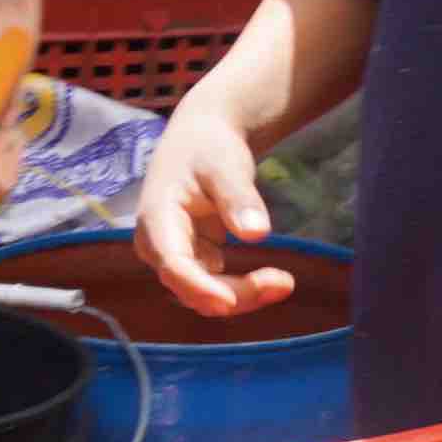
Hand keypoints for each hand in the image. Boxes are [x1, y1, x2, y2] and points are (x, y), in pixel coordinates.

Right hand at [132, 93, 295, 317]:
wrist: (202, 139)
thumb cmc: (209, 147)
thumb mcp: (225, 164)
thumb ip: (238, 197)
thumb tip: (257, 233)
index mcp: (156, 219)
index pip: (173, 263)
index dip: (199, 287)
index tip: (229, 301)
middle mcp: (158, 245)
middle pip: (190, 287)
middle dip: (235, 294)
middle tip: (284, 282)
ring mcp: (174, 256)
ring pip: (204, 293)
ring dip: (243, 295)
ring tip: (284, 283)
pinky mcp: (193, 260)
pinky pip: (216, 286)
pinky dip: (244, 289)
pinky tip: (275, 281)